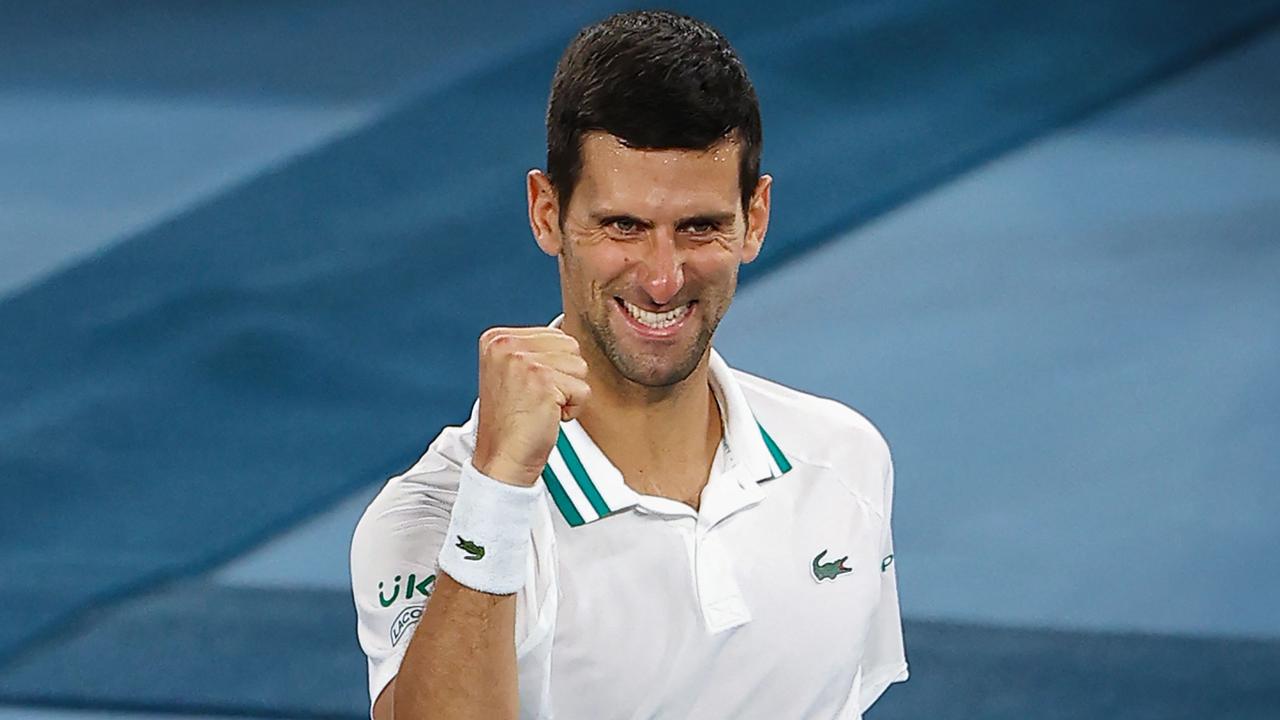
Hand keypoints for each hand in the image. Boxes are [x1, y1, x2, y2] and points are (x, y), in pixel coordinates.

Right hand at [471, 327, 590, 486]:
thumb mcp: (512, 373)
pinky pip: (583, 390)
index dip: (553, 366)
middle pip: (570, 346)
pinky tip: (548, 416)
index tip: (530, 388)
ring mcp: (523, 361)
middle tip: (538, 398)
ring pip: (579, 367)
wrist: (502, 458)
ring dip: (568, 392)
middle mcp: (506, 345)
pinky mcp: (543, 381)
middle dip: (564, 376)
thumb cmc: (512, 422)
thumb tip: (566, 337)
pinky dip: (573, 409)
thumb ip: (533, 350)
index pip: (555, 335)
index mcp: (496, 338)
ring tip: (542, 406)